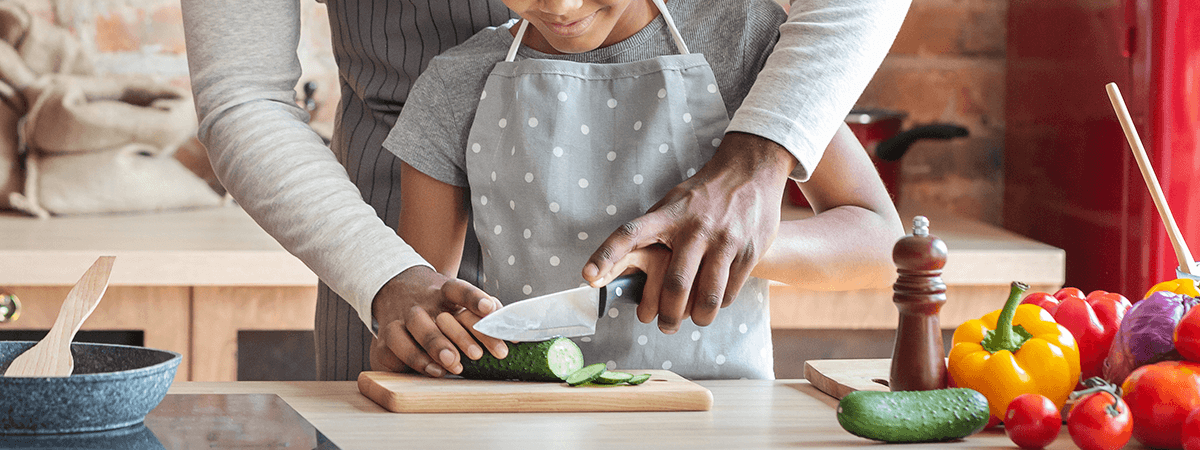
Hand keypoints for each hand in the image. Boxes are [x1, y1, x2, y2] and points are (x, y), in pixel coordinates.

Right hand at [369, 265, 507, 376]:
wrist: (394, 288)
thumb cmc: (437, 303)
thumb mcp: (457, 300)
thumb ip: (482, 313)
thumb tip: (514, 328)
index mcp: (443, 291)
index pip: (460, 290)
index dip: (475, 298)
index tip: (489, 308)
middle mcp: (424, 303)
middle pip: (440, 317)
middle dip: (458, 336)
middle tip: (477, 354)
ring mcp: (403, 317)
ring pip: (417, 329)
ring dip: (436, 346)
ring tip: (455, 364)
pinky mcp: (388, 334)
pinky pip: (398, 346)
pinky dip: (417, 360)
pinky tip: (436, 370)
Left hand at [583, 132, 795, 333]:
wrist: (751, 171)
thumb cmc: (703, 194)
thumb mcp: (674, 202)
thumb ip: (651, 229)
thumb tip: (620, 266)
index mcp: (668, 214)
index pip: (630, 234)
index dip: (606, 255)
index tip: (588, 277)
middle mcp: (695, 228)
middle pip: (675, 285)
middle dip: (668, 316)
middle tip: (664, 326)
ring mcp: (724, 240)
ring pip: (707, 297)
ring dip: (697, 318)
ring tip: (693, 320)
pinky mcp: (748, 251)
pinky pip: (729, 292)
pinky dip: (718, 304)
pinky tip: (714, 301)